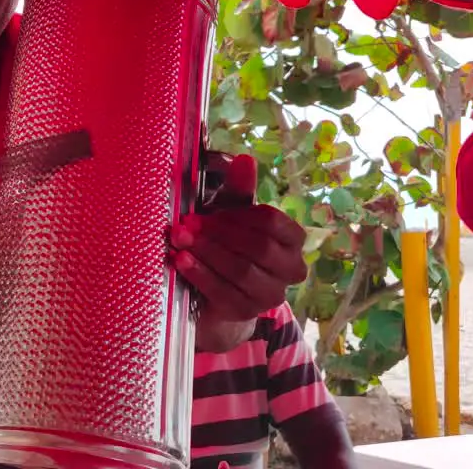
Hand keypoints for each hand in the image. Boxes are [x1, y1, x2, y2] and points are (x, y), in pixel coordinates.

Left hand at [169, 153, 306, 321]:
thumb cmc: (228, 246)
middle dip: (219, 233)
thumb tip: (244, 159)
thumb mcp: (232, 216)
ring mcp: (271, 295)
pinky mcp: (247, 313)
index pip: (273, 222)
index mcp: (293, 240)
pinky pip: (224, 293)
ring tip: (179, 239)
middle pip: (258, 247)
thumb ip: (239, 190)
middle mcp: (291, 269)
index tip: (211, 210)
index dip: (240, 216)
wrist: (217, 296)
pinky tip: (181, 261)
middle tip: (186, 224)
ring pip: (241, 271)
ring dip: (206, 252)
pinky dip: (200, 274)